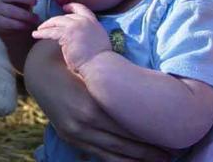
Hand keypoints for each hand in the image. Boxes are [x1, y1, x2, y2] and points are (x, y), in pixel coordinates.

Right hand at [24, 41, 171, 161]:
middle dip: (150, 149)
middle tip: (175, 151)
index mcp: (91, 103)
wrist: (37, 71)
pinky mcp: (71, 138)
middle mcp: (84, 123)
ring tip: (161, 160)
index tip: (172, 133)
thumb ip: (110, 73)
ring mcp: (76, 133)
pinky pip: (98, 155)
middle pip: (124, 141)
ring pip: (112, 153)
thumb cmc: (68, 60)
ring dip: (137, 159)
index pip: (127, 124)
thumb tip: (142, 80)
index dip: (151, 131)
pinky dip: (118, 161)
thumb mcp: (87, 64)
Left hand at [32, 3, 111, 71]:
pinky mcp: (67, 34)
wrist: (100, 64)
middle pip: (65, 16)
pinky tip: (36, 35)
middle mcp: (84, 21)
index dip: (72, 7)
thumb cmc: (99, 60)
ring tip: (38, 30)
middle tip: (46, 24)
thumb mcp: (98, 41)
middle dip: (54, 20)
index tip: (65, 7)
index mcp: (94, 23)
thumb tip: (79, 38)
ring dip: (46, 26)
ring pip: (56, 22)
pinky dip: (42, 33)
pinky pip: (51, 32)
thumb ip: (88, 35)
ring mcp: (76, 26)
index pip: (82, 9)